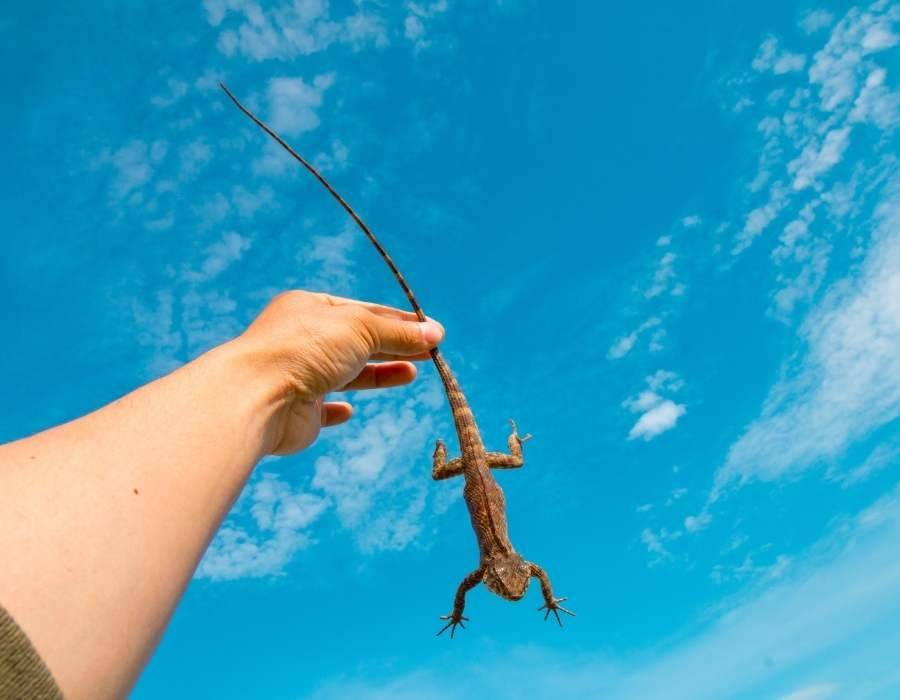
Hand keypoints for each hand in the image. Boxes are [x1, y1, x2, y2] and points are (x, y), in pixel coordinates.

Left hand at [235, 291, 443, 454]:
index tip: (431, 331)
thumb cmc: (305, 349)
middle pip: (358, 342)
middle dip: (394, 346)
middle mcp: (301, 340)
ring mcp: (298, 376)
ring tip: (411, 374)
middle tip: (430, 353)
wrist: (258, 397)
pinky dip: (337, 409)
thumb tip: (436, 333)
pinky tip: (349, 410)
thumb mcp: (361, 329)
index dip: (398, 321)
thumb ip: (398, 334)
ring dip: (378, 374)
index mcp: (310, 309)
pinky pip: (320, 409)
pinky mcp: (297, 412)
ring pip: (346, 374)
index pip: (362, 311)